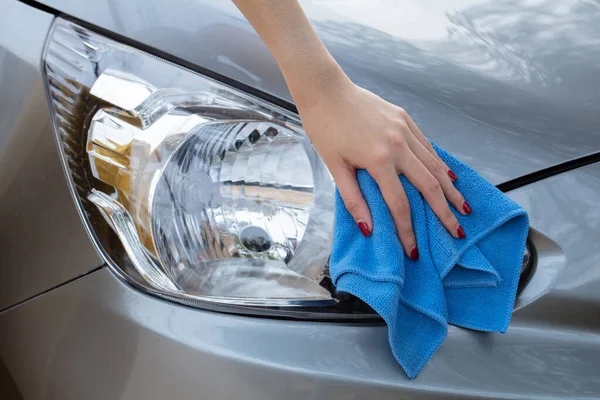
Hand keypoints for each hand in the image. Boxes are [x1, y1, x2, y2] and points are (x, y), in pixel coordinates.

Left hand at [297, 76, 470, 259]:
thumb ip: (354, 199)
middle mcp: (398, 144)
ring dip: (450, 188)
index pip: (399, 204)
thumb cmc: (325, 128)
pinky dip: (439, 162)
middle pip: (429, 185)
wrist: (325, 90)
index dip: (408, 230)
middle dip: (444, 212)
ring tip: (463, 207)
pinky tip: (447, 175)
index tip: (413, 249)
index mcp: (379, 159)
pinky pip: (427, 146)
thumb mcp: (334, 166)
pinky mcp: (405, 118)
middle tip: (457, 231)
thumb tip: (369, 229)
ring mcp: (404, 129)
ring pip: (434, 164)